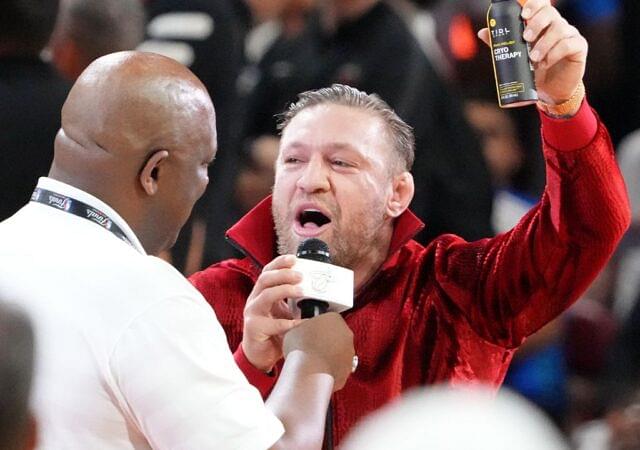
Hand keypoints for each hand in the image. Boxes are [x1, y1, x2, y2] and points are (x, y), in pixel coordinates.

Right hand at [242, 255, 303, 371]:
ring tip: (301, 291)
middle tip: (301, 276)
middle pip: (265, 279)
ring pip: (266, 295)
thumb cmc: (273, 332)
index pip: (267, 271)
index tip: (294, 258)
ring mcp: (252, 314)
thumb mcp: (283, 312)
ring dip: (285, 290)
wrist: (259, 356)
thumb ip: (293, 301)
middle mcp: (254, 300)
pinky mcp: (254, 329)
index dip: (279, 263)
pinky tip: (301, 322)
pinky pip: (273, 324)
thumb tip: (317, 291)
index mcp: (261, 293)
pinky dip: (289, 322)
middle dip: (284, 274)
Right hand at [283, 312, 354, 390]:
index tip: (310, 332)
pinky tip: (318, 369)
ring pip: (340, 351)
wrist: (309, 370)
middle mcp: (345, 333)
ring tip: (313, 360)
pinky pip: (339, 366)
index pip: (328, 319)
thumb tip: (301, 333)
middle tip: (311, 346)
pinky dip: (331, 368)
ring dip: (329, 354)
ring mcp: (349, 352)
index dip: (317, 326)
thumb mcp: (294, 329)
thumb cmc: (302, 349)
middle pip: (336, 334)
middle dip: (326, 340)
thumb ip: (302, 328)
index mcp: (334, 318)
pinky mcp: (348, 368)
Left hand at [478, 0, 587, 104]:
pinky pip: (569, 44)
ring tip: (533, 59)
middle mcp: (558, 25)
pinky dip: (555, 53)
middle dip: (536, 24)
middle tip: (525, 39)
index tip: (523, 15)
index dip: (534, 5)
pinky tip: (546, 63)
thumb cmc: (533, 71)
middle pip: (550, 13)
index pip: (542, 5)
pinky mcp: (579, 48)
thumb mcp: (516, 57)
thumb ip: (502, 44)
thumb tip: (483, 32)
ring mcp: (570, 35)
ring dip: (544, 44)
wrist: (550, 92)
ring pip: (559, 29)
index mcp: (542, 24)